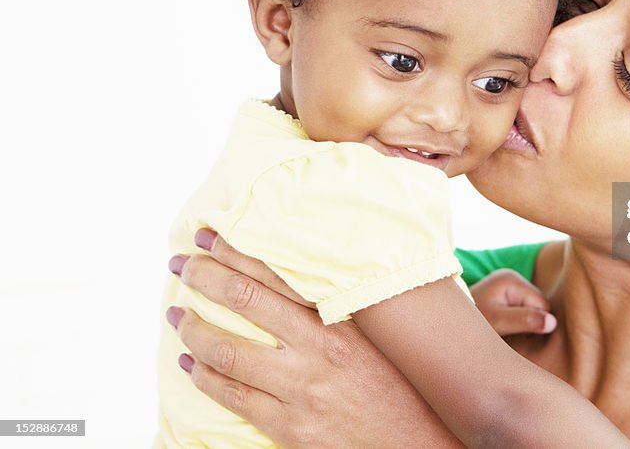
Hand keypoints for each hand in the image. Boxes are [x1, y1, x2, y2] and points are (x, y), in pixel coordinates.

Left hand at [167, 230, 459, 448]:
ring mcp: (298, 389)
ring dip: (193, 329)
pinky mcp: (288, 426)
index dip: (237, 251)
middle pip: (245, 301)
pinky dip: (205, 377)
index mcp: (339, 320)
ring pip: (227, 351)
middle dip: (205, 277)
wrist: (417, 444)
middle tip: (180, 264)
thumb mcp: (378, 339)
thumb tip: (315, 277)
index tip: (209, 237)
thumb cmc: (402, 388)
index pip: (277, 273)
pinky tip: (192, 365)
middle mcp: (316, 349)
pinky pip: (232, 397)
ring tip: (177, 314)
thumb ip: (345, 309)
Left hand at [470, 268, 556, 335]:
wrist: (444, 323)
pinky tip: (507, 329)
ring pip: (533, 308)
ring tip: (508, 333)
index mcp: (511, 280)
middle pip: (539, 305)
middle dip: (532, 323)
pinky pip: (523, 308)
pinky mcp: (504, 294)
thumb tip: (553, 323)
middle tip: (514, 337)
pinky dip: (519, 321)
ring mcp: (508, 285)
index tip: (523, 339)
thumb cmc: (471, 322)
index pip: (542, 305)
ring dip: (526, 324)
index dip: (539, 324)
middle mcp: (511, 277)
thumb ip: (525, 321)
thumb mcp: (498, 323)